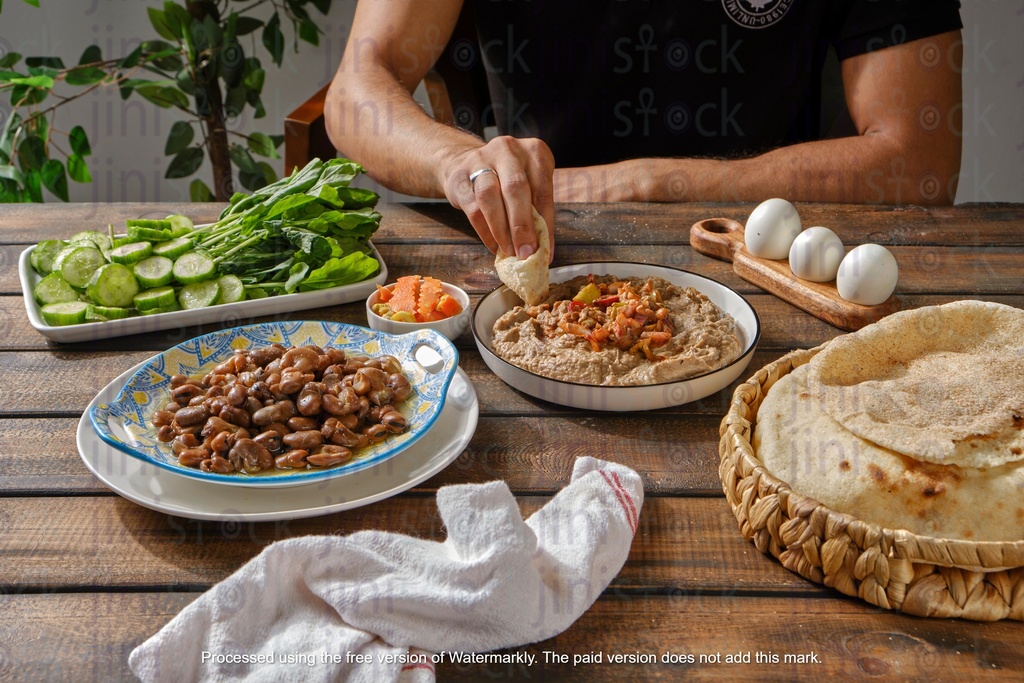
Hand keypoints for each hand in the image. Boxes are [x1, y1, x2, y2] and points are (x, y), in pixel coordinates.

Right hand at [442, 136, 554, 260]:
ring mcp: (481, 159)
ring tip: (508, 251)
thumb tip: (543, 249)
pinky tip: (493, 245)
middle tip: (526, 252)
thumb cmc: (506, 179)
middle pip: (515, 188)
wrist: (465, 163)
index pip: (542, 189)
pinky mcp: (459, 177)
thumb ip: (537, 211)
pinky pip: (473, 207)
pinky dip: (485, 231)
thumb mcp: (529, 185)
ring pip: (490, 195)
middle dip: (522, 225)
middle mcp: (508, 150)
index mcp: (534, 151)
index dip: (545, 223)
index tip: (545, 250)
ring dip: (501, 229)